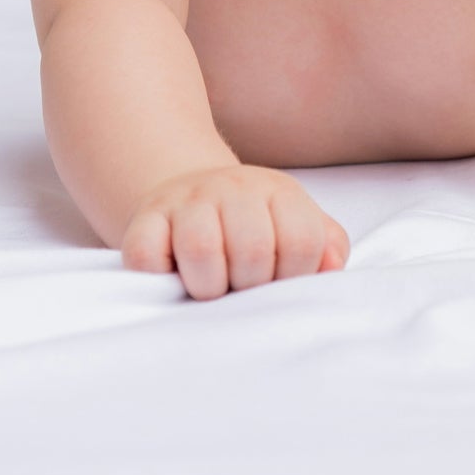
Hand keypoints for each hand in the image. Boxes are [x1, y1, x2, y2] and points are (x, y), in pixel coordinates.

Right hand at [120, 163, 350, 299]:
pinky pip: (147, 255)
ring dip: (209, 286)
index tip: (278, 281)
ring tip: (211, 286)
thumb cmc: (255, 225)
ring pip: (201, 249)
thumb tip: (331, 267)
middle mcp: (232, 187)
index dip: (294, 276)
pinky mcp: (144, 220)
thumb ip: (327, 246)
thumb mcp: (298, 225)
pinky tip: (174, 275)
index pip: (302, 242)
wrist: (191, 192)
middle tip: (241, 287)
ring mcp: (185, 200)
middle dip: (250, 285)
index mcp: (277, 191)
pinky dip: (160, 278)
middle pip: (254, 249)